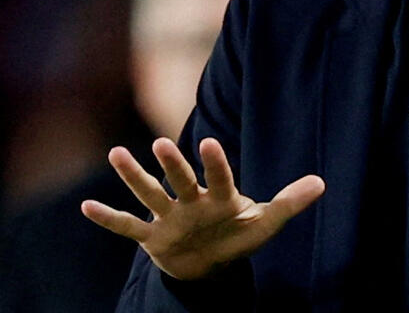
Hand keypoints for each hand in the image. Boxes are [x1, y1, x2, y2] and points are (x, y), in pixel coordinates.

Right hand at [80, 136, 324, 279]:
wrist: (211, 264)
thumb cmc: (238, 236)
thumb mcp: (265, 223)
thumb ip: (290, 202)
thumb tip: (322, 183)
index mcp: (220, 197)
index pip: (219, 177)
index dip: (215, 163)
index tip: (210, 142)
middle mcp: (191, 202)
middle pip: (180, 181)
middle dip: (172, 166)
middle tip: (161, 143)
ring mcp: (170, 218)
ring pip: (149, 195)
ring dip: (133, 177)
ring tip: (116, 154)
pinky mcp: (153, 238)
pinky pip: (128, 227)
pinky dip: (109, 219)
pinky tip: (86, 208)